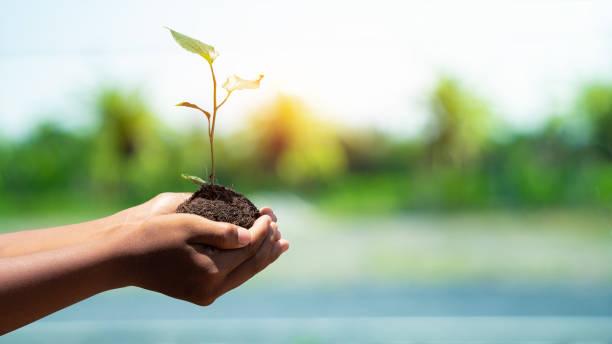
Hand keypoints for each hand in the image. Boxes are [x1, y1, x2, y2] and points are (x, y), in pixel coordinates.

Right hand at [119, 212, 288, 305]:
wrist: (122, 258)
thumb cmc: (153, 235)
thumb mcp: (190, 225)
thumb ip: (223, 232)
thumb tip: (251, 237)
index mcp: (212, 270)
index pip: (249, 248)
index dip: (263, 230)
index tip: (270, 214)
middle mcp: (212, 288)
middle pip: (251, 266)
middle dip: (268, 245)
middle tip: (281, 229)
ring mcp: (205, 295)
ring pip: (243, 275)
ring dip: (261, 257)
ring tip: (279, 245)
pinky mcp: (198, 294)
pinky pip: (230, 279)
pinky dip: (244, 265)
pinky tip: (252, 256)